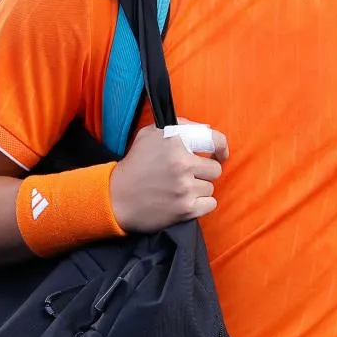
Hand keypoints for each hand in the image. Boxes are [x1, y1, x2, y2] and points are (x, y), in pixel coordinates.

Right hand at [109, 119, 228, 231]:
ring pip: (211, 188)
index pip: (215, 140)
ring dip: (198, 189)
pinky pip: (210, 204)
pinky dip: (201, 204)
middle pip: (215, 169)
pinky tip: (185, 201)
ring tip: (179, 188)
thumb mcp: (150, 134)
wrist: (115, 197)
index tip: (220, 154)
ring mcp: (184, 188)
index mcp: (176, 142)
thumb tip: (206, 130)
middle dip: (203, 172)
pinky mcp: (185, 209)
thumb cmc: (135, 164)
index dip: (221, 147)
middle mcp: (182, 163)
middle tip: (188, 175)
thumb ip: (180, 126)